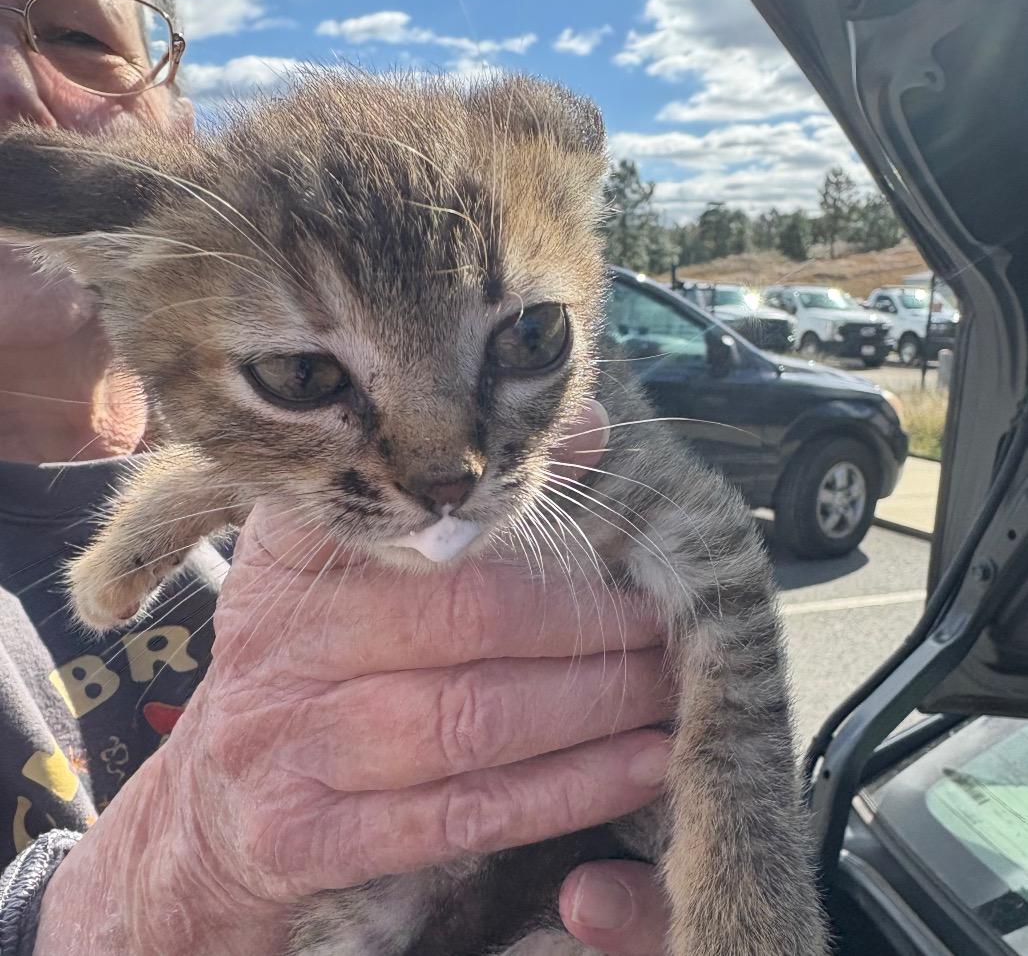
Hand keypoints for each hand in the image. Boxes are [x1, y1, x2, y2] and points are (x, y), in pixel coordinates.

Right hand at [36, 401, 672, 955]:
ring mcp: (287, 744)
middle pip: (467, 621)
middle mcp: (281, 641)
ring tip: (667, 691)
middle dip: (589, 626)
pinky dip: (566, 791)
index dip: (536, 529)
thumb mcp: (353, 563)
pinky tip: (636, 768)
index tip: (624, 537)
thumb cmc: (315, 659)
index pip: (421, 519)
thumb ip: (464, 493)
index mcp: (294, 553)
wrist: (213, 797)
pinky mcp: (308, 836)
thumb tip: (583, 432)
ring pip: (473, 721)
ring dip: (593, 708)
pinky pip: (462, 815)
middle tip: (665, 624)